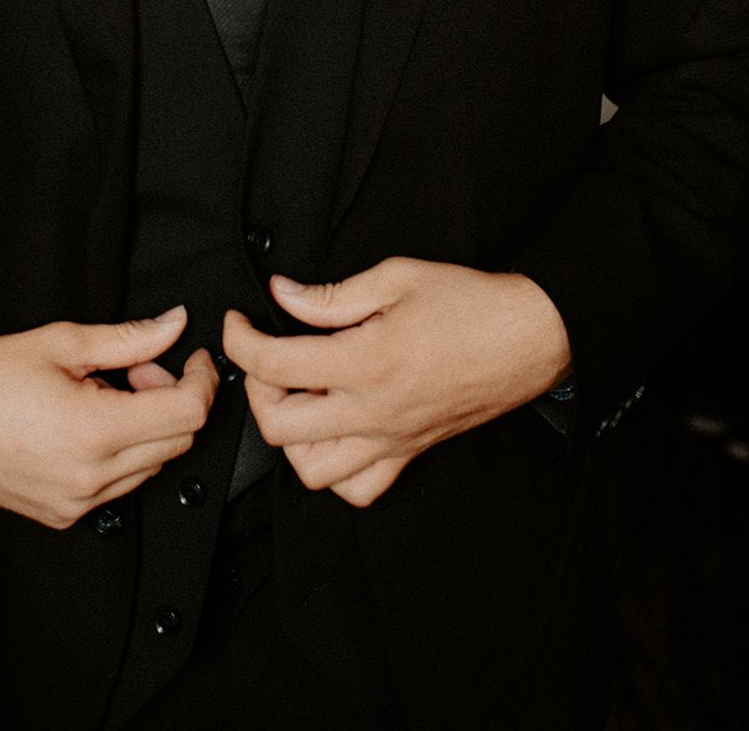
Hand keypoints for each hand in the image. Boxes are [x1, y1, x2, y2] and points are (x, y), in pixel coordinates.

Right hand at [0, 305, 217, 528]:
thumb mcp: (64, 343)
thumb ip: (129, 337)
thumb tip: (174, 325)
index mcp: (94, 432)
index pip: (187, 414)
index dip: (201, 380)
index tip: (194, 359)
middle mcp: (90, 478)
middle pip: (177, 441)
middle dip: (171, 397)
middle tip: (135, 369)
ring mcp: (76, 503)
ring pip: (152, 465)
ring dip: (147, 427)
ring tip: (106, 394)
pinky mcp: (64, 515)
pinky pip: (119, 484)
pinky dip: (121, 452)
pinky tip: (89, 424)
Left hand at [222, 258, 570, 507]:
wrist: (528, 337)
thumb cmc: (471, 306)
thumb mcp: (396, 277)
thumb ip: (332, 293)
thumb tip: (284, 295)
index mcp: (367, 361)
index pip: (275, 365)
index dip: (240, 341)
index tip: (238, 324)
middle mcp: (375, 410)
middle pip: (280, 427)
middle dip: (256, 389)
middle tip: (264, 358)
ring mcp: (392, 439)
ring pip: (313, 471)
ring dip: (290, 437)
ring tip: (297, 397)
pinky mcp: (409, 453)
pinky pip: (359, 489)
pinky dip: (334, 471)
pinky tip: (332, 432)